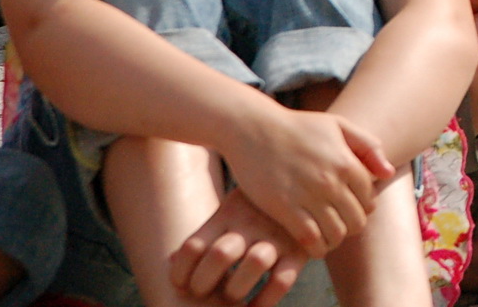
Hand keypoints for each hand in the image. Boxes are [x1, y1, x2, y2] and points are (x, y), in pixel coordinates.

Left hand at [170, 188, 308, 306]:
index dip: (180, 272)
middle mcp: (252, 222)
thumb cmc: (258, 206)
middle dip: (203, 283)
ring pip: (255, 263)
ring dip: (236, 288)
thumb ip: (206, 234)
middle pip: (219, 255)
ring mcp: (278, 235)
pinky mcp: (300, 249)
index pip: (193, 245)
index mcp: (228, 212)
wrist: (306, 183)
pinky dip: (265, 300)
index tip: (181, 284)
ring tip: (232, 295)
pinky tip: (255, 306)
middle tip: (202, 292)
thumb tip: (171, 262)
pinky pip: (282, 280)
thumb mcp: (232, 209)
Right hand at [221, 107, 393, 257]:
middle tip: (341, 223)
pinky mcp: (284, 209)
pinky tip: (312, 242)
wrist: (253, 129)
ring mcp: (307, 196)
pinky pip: (311, 240)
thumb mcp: (338, 125)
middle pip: (357, 220)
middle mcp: (330, 181)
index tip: (352, 206)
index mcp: (346, 162)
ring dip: (335, 238)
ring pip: (336, 234)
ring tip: (327, 234)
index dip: (363, 206)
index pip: (369, 198)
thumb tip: (387, 173)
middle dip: (352, 225)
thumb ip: (368, 146)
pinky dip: (316, 247)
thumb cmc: (297, 126)